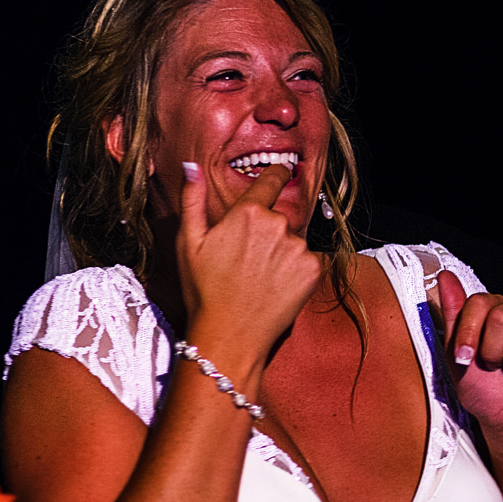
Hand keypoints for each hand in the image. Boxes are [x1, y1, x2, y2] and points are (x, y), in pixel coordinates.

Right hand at [176, 162, 322, 356]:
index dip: (276, 173)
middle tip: (247, 260)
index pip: (272, 179)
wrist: (229, 335)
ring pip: (293, 241)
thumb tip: (192, 166)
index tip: (281, 170)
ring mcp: (298, 247)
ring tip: (260, 278)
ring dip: (282, 253)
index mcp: (247, 212)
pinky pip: (309, 261)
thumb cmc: (204, 291)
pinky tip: (276, 287)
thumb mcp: (188, 243)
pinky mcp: (314, 269)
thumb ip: (192, 200)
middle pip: (279, 218)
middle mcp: (277, 224)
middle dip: (268, 231)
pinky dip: (296, 271)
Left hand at [438, 270, 502, 448]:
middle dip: (491, 350)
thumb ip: (453, 315)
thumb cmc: (485, 390)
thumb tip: (445, 277)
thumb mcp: (457, 356)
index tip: (464, 357)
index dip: (469, 332)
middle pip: (502, 314)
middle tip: (494, 365)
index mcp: (494, 311)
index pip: (479, 302)